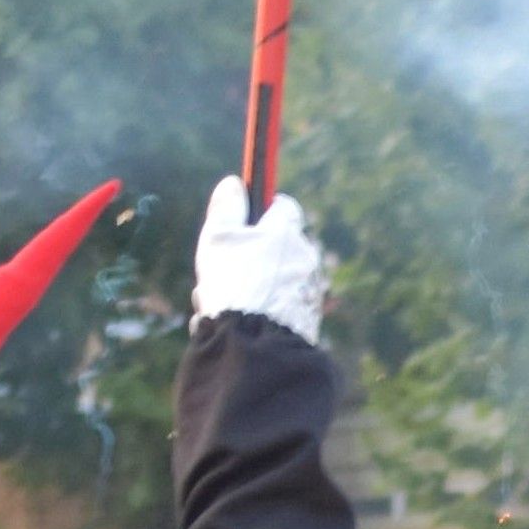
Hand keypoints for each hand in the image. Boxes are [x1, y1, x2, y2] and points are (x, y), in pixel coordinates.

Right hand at [194, 175, 328, 337]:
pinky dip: (261, 311)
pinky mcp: (309, 318)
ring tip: (222, 304)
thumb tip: (234, 184)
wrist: (256, 344)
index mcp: (286, 232)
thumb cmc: (234, 284)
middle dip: (249, 256)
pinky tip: (237, 325)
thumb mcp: (218, 238)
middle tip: (221, 272)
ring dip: (250, 287)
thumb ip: (227, 207)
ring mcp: (310, 289)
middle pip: (275, 246)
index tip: (243, 219)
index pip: (283, 206)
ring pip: (273, 279)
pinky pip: (280, 306)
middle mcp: (306, 258)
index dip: (261, 209)